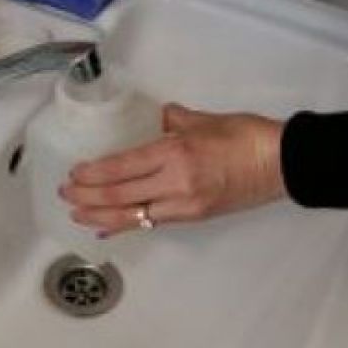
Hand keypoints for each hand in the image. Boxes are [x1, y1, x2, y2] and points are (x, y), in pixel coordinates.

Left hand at [59, 104, 285, 236]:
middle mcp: (175, 184)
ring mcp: (184, 205)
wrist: (282, 163)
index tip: (75, 174)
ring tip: (77, 215)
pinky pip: (152, 222)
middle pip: (122, 196)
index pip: (124, 167)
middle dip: (89, 197)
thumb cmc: (247, 136)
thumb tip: (155, 119)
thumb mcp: (205, 120)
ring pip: (133, 216)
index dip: (95, 174)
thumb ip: (174, 121)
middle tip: (65, 195)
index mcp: (176, 154)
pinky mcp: (193, 217)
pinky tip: (108, 227)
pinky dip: (127, 225)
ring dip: (101, 216)